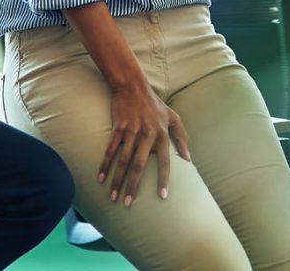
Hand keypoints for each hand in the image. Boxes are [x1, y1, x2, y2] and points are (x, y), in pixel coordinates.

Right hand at [99, 80, 190, 205]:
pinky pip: (111, 150)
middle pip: (140, 165)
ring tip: (113, 197)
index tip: (162, 196)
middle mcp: (148, 134)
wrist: (133, 86)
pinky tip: (100, 178)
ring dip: (117, 180)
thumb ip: (182, 137)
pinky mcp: (118, 128)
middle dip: (134, 186)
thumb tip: (189, 159)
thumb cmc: (154, 104)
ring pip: (124, 161)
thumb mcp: (173, 117)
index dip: (164, 179)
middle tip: (129, 204)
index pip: (164, 161)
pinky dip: (105, 165)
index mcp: (162, 133)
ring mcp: (132, 131)